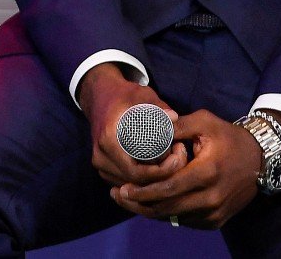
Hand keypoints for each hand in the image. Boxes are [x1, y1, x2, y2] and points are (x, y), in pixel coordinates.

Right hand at [78, 62, 184, 189]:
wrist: (100, 96)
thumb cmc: (124, 96)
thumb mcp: (142, 95)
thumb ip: (158, 107)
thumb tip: (174, 118)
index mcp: (109, 140)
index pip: (137, 172)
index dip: (162, 171)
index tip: (178, 156)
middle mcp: (101, 155)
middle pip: (136, 182)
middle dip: (161, 176)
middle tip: (180, 158)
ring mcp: (100, 163)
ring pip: (132, 185)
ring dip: (153, 179)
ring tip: (171, 160)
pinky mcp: (103, 167)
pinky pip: (126, 182)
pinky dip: (143, 180)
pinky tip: (158, 166)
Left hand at [113, 110, 263, 228]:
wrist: (260, 160)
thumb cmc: (228, 137)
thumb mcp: (203, 122)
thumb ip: (175, 125)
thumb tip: (149, 126)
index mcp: (206, 172)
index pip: (168, 189)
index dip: (143, 191)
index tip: (122, 188)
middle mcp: (212, 197)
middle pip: (167, 207)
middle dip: (139, 204)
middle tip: (118, 196)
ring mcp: (215, 212)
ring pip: (175, 218)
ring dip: (150, 211)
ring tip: (129, 201)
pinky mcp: (217, 220)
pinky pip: (186, 221)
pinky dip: (168, 214)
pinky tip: (151, 205)